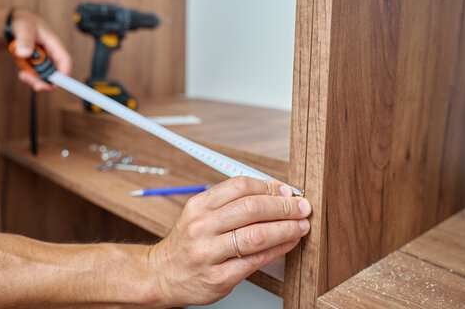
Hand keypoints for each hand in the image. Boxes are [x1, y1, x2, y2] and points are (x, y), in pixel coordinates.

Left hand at [10, 8, 71, 90]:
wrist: (17, 22)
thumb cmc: (25, 22)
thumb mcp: (23, 27)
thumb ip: (24, 39)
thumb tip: (24, 53)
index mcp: (54, 45)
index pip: (65, 62)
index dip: (63, 75)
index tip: (53, 83)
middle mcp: (52, 55)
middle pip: (54, 75)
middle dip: (42, 81)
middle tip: (26, 78)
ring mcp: (44, 61)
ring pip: (44, 78)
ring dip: (32, 78)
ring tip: (20, 70)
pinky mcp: (37, 65)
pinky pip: (35, 75)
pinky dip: (27, 75)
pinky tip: (20, 67)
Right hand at [148, 177, 310, 306]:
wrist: (162, 274)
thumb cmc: (188, 243)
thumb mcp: (199, 214)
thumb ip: (230, 203)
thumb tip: (273, 193)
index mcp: (199, 205)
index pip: (240, 186)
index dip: (269, 187)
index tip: (287, 191)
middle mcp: (201, 227)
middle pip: (251, 208)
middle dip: (283, 206)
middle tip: (301, 207)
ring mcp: (208, 253)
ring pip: (256, 235)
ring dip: (286, 228)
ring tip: (301, 225)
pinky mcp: (218, 277)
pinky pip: (255, 260)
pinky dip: (278, 250)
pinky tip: (289, 243)